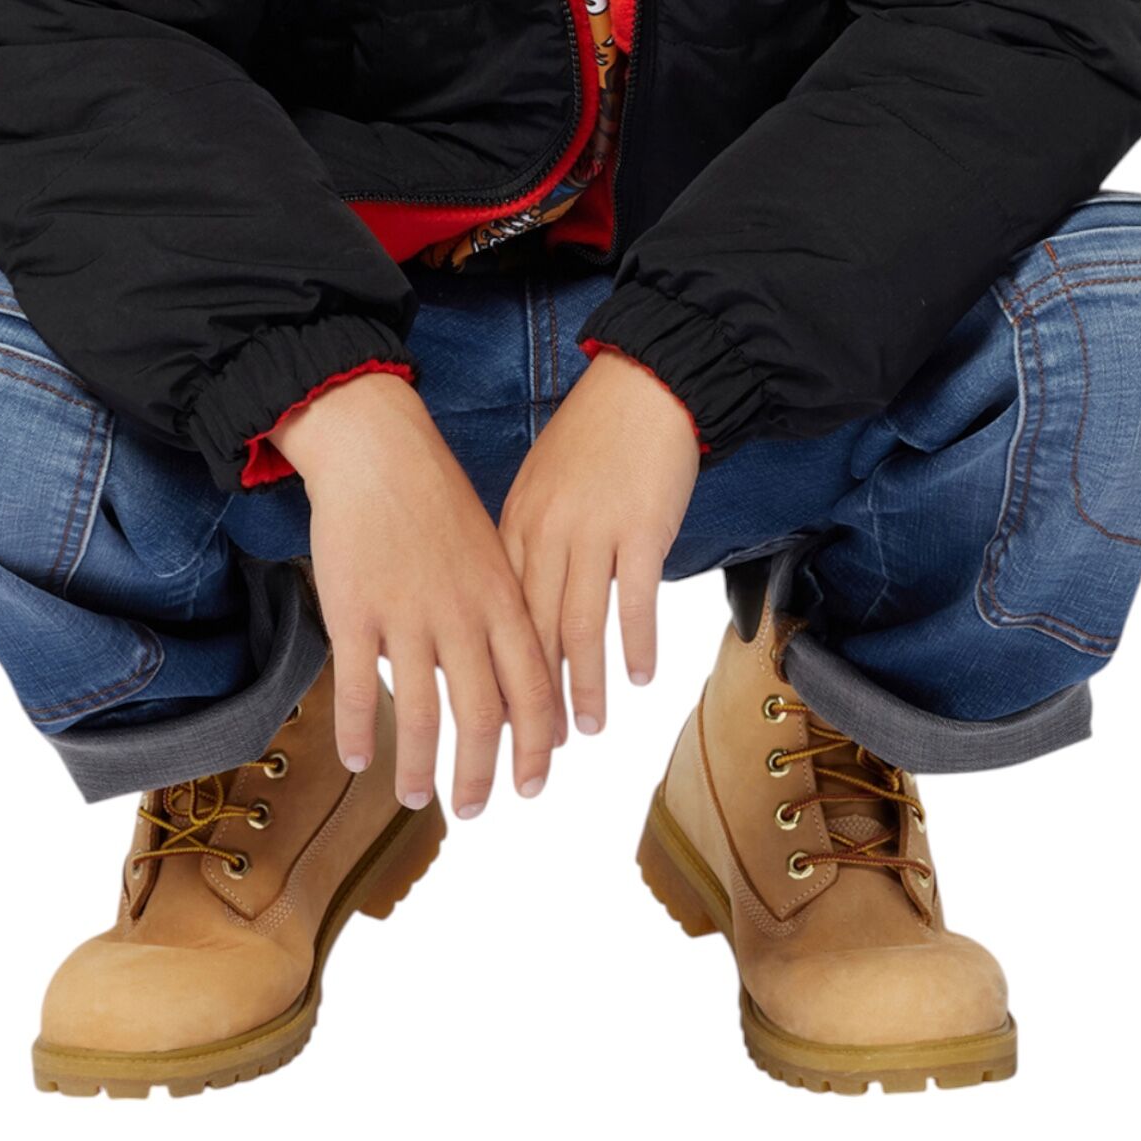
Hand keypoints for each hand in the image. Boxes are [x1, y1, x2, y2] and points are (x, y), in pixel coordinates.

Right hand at [275, 375, 558, 819]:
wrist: (379, 448)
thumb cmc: (434, 499)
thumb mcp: (488, 551)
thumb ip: (499, 614)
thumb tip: (510, 678)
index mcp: (502, 598)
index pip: (533, 690)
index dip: (537, 745)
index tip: (535, 783)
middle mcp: (462, 614)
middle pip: (482, 717)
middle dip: (481, 774)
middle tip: (475, 810)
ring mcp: (408, 615)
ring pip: (422, 716)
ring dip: (422, 768)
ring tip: (417, 798)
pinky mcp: (355, 611)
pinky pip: (360, 689)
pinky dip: (359, 732)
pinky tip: (357, 759)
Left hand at [498, 349, 700, 740]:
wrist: (644, 385)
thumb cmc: (594, 438)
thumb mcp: (541, 487)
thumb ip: (527, 544)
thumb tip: (518, 607)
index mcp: (514, 527)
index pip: (497, 618)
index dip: (497, 677)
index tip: (496, 725)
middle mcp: (545, 533)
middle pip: (532, 634)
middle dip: (531, 703)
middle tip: (533, 754)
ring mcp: (592, 531)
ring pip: (577, 625)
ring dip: (581, 685)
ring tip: (584, 730)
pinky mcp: (639, 527)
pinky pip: (633, 599)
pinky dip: (633, 644)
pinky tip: (637, 678)